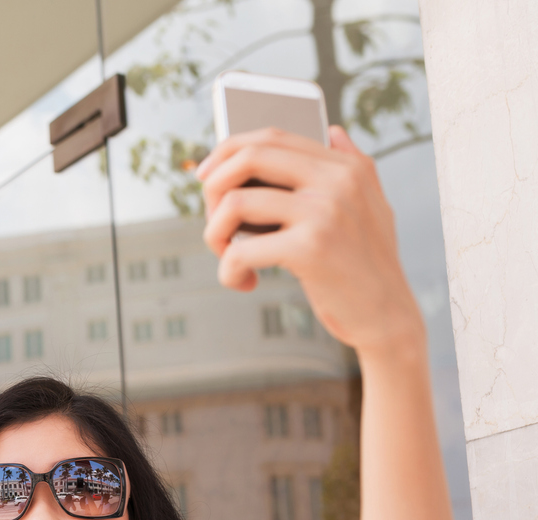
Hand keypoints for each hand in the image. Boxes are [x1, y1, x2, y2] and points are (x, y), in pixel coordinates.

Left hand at [197, 126, 423, 357]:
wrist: (388, 316)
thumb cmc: (370, 267)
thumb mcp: (372, 206)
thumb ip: (353, 166)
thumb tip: (333, 130)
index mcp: (346, 167)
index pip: (273, 137)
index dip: (228, 151)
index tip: (206, 176)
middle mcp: (337, 180)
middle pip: (249, 157)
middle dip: (213, 189)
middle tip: (214, 224)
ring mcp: (324, 212)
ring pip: (235, 203)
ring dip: (215, 235)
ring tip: (228, 260)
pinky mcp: (309, 248)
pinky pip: (240, 250)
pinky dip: (229, 271)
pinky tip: (244, 282)